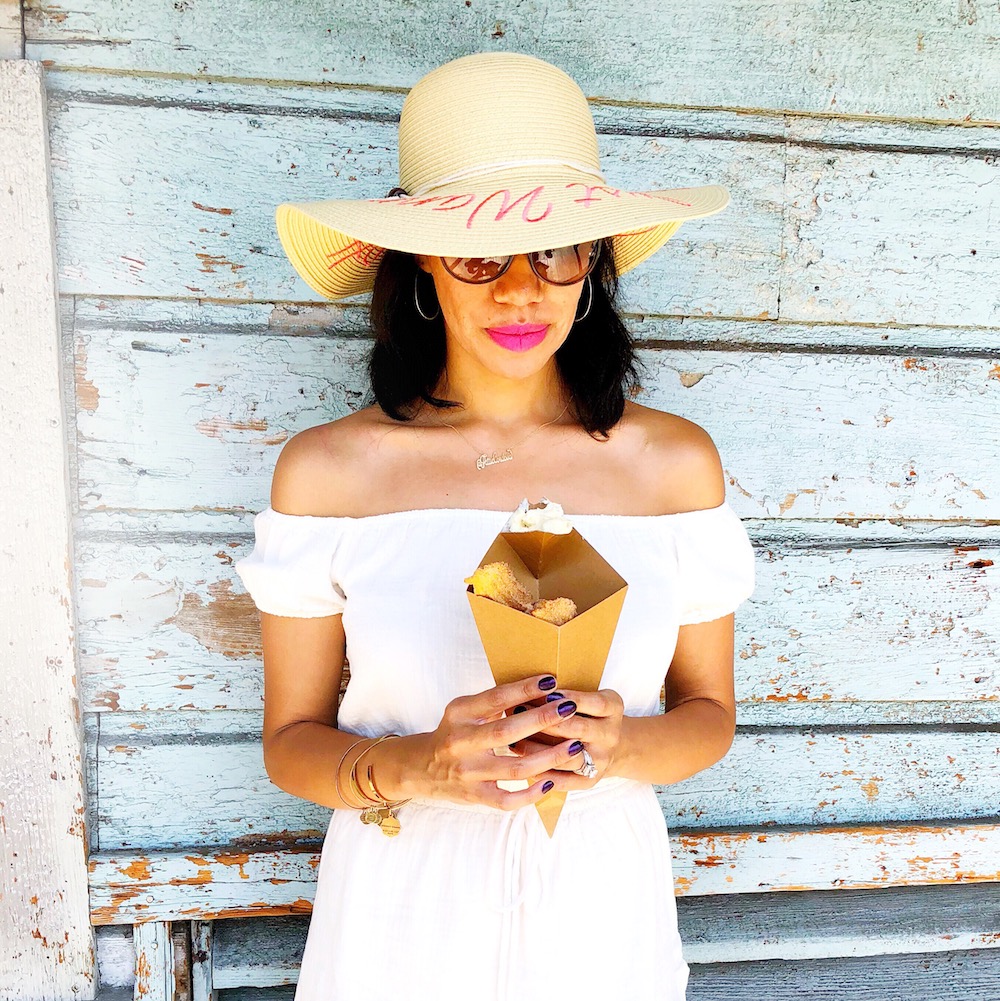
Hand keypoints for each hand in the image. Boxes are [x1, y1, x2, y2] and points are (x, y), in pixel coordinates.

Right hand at [377, 675, 583, 809]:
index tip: (550, 680)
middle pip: (506, 732)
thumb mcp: (465, 711)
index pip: (495, 698)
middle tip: (569, 708)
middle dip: (541, 719)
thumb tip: (538, 688)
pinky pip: (508, 800)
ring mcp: (468, 773)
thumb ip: (494, 702)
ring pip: (515, 768)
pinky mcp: (475, 797)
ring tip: (575, 746)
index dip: (524, 689)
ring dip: (549, 757)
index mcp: (459, 714)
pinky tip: (551, 780)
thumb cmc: (454, 733)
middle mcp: (461, 743)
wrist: (421, 768)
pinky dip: (532, 793)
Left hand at [508, 687, 624, 787]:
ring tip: (514, 740)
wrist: (612, 746)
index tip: (544, 692)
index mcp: (613, 708)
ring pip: (568, 757)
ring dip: (538, 749)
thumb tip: (529, 688)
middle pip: (579, 728)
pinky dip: (542, 773)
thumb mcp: (587, 697)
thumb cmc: (588, 713)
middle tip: (519, 713)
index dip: (570, 697)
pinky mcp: (590, 781)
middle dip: (547, 721)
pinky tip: (523, 764)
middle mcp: (611, 735)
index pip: (594, 702)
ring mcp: (602, 760)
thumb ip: (565, 694)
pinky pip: (564, 781)